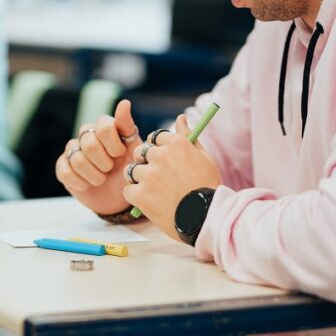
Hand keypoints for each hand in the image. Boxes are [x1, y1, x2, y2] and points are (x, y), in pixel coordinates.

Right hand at [55, 99, 140, 215]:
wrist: (119, 198)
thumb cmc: (128, 170)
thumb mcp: (134, 149)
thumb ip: (127, 126)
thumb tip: (125, 102)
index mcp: (104, 127)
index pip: (103, 127)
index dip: (113, 145)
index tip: (120, 155)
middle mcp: (86, 134)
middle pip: (90, 144)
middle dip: (104, 163)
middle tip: (110, 169)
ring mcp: (73, 150)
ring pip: (77, 160)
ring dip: (94, 176)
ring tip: (101, 179)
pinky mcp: (63, 167)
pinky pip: (65, 172)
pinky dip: (80, 183)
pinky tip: (88, 185)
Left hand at [122, 114, 221, 242]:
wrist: (206, 217)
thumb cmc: (207, 187)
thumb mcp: (204, 157)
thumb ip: (189, 136)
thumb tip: (180, 118)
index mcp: (176, 143)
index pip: (155, 137)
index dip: (158, 148)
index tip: (162, 159)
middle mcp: (160, 155)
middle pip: (140, 152)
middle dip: (145, 162)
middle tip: (157, 177)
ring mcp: (149, 175)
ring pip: (132, 171)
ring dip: (139, 180)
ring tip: (153, 191)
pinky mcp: (140, 194)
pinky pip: (128, 190)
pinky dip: (135, 197)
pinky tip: (148, 202)